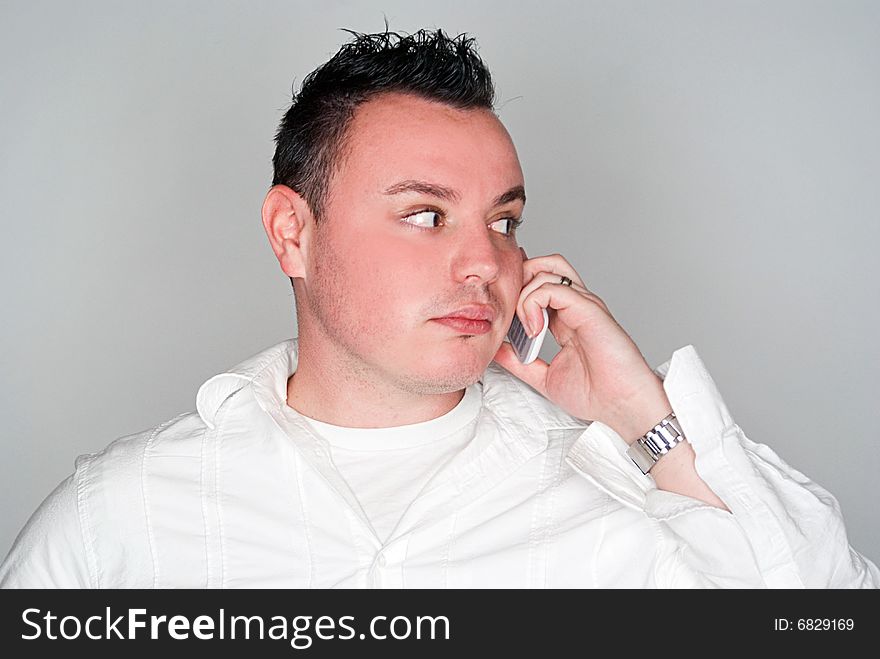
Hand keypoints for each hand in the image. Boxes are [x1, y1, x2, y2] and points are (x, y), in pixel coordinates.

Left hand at [492, 250, 671, 441]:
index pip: (537, 285)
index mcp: (565, 319)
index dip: (516, 290)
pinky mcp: (589, 309)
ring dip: (525, 292)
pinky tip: (534, 329)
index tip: (502, 313)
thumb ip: (519, 363)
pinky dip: (534, 302)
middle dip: (518, 279)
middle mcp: (575, 307)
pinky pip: (554, 288)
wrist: (623, 407)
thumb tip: (495, 350)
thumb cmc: (596, 394)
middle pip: (543, 265)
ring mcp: (583, 305)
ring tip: (525, 325)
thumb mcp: (544, 377)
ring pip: (546, 269)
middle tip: (510, 313)